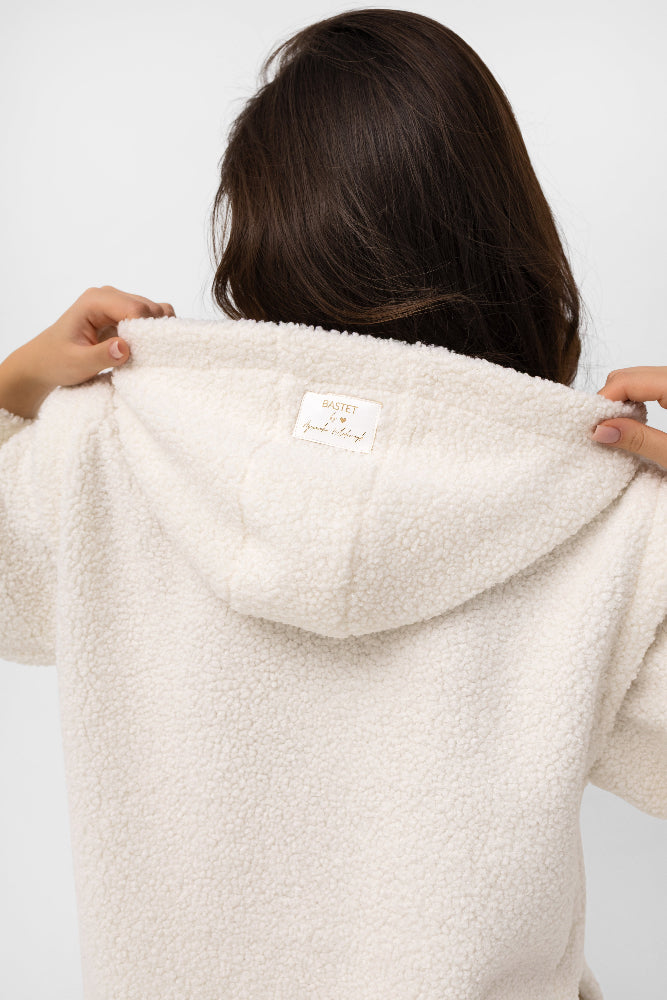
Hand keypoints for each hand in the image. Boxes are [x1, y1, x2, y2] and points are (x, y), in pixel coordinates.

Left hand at [19, 285, 175, 389]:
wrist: (43, 362)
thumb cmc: (55, 361)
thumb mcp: (77, 363)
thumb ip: (101, 355)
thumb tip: (125, 347)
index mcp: (95, 300)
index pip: (135, 308)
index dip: (146, 330)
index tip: (145, 354)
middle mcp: (108, 296)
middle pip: (148, 307)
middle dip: (152, 331)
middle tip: (145, 357)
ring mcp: (117, 305)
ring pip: (153, 312)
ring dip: (154, 333)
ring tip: (144, 354)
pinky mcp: (123, 316)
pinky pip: (149, 318)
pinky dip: (153, 333)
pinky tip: (144, 349)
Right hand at [592, 367, 666, 469]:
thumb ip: (641, 440)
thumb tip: (600, 431)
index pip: (627, 381)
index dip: (603, 402)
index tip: (591, 428)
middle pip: (629, 375)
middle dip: (609, 401)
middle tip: (602, 431)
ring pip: (637, 378)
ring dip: (621, 401)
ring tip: (618, 430)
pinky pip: (650, 384)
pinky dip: (636, 400)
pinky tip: (635, 422)